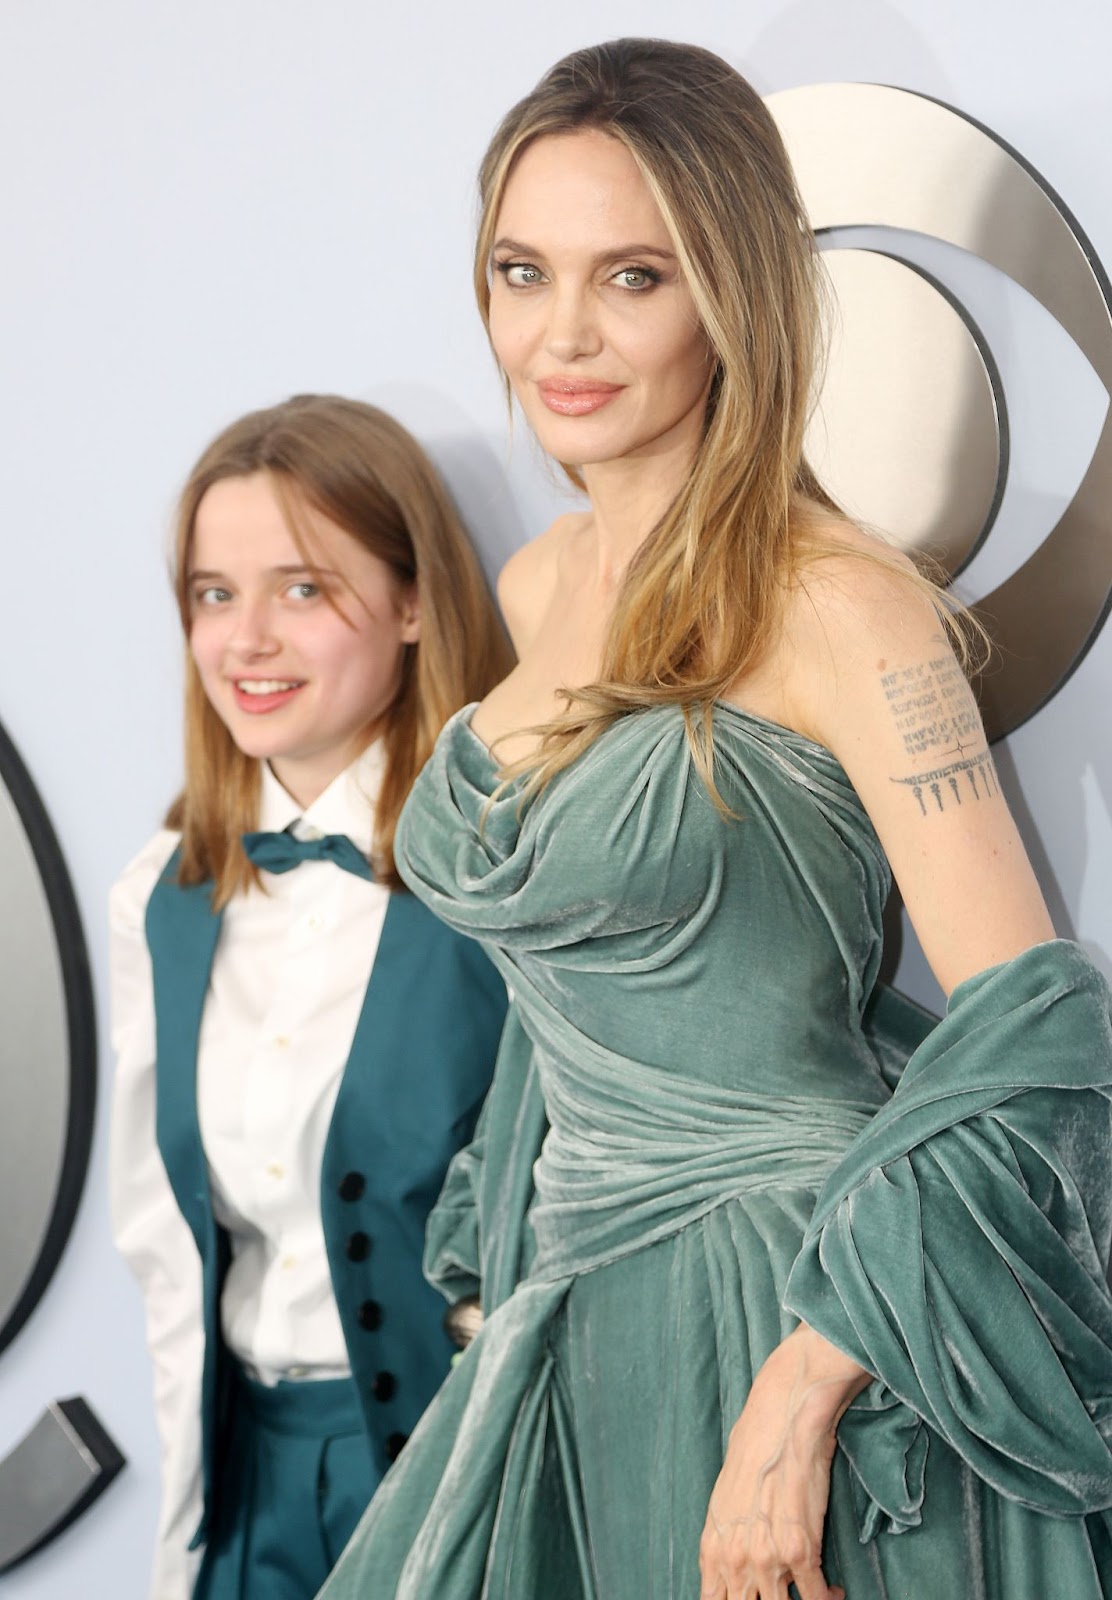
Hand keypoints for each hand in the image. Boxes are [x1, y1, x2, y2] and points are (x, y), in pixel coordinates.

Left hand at [698, 1323, 870, 1599]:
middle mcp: (736, 1560)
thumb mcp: (725, 1501)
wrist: (781, 1418)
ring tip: (811, 1594)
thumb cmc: (754, 1453)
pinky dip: (827, 1598)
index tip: (751, 1598)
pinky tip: (833, 1591)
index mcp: (713, 1548)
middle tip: (786, 1593)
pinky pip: (816, 1597)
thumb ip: (727, 1543)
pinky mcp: (800, 1551)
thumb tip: (734, 1572)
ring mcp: (767, 1558)